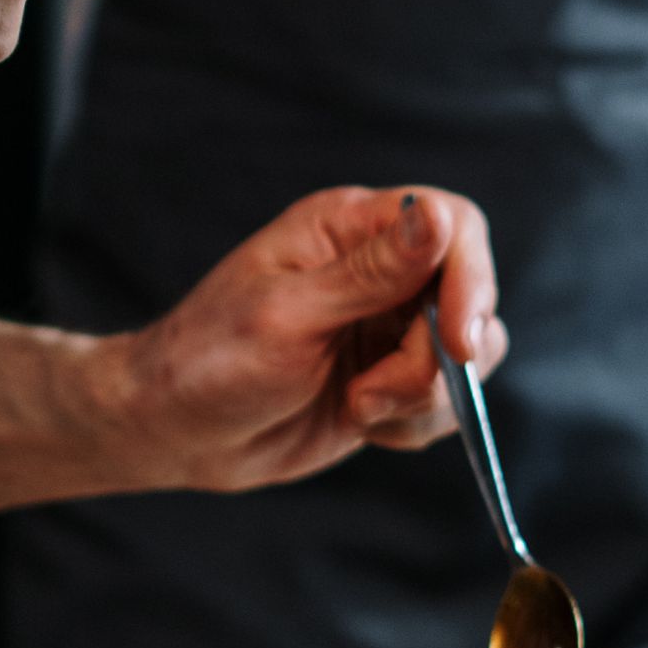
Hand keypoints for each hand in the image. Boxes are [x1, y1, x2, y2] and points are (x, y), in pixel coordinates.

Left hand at [107, 185, 505, 493]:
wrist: (176, 431)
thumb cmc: (210, 360)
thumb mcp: (288, 315)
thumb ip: (370, 274)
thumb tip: (439, 217)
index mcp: (347, 227)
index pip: (453, 224)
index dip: (471, 279)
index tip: (456, 341)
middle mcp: (378, 268)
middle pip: (468, 296)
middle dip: (437, 359)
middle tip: (375, 396)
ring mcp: (387, 324)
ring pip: (467, 354)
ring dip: (423, 396)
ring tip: (358, 409)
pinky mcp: (391, 375)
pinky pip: (446, 398)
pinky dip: (415, 422)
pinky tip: (361, 423)